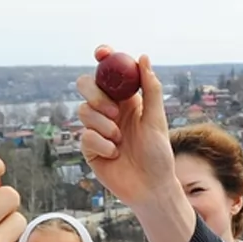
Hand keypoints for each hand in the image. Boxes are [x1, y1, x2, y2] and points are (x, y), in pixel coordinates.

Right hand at [76, 45, 179, 207]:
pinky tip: (115, 154)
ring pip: (83, 111)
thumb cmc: (159, 155)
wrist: (151, 188)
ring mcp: (97, 129)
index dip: (104, 58)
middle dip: (96, 95)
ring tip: (120, 140)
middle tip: (114, 112)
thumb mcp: (157, 120)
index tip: (102, 53)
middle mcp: (110, 111)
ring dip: (103, 125)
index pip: (110, 72)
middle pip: (87, 85)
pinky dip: (102, 144)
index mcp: (127, 100)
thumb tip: (143, 57)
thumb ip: (150, 89)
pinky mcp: (89, 148)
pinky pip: (85, 136)